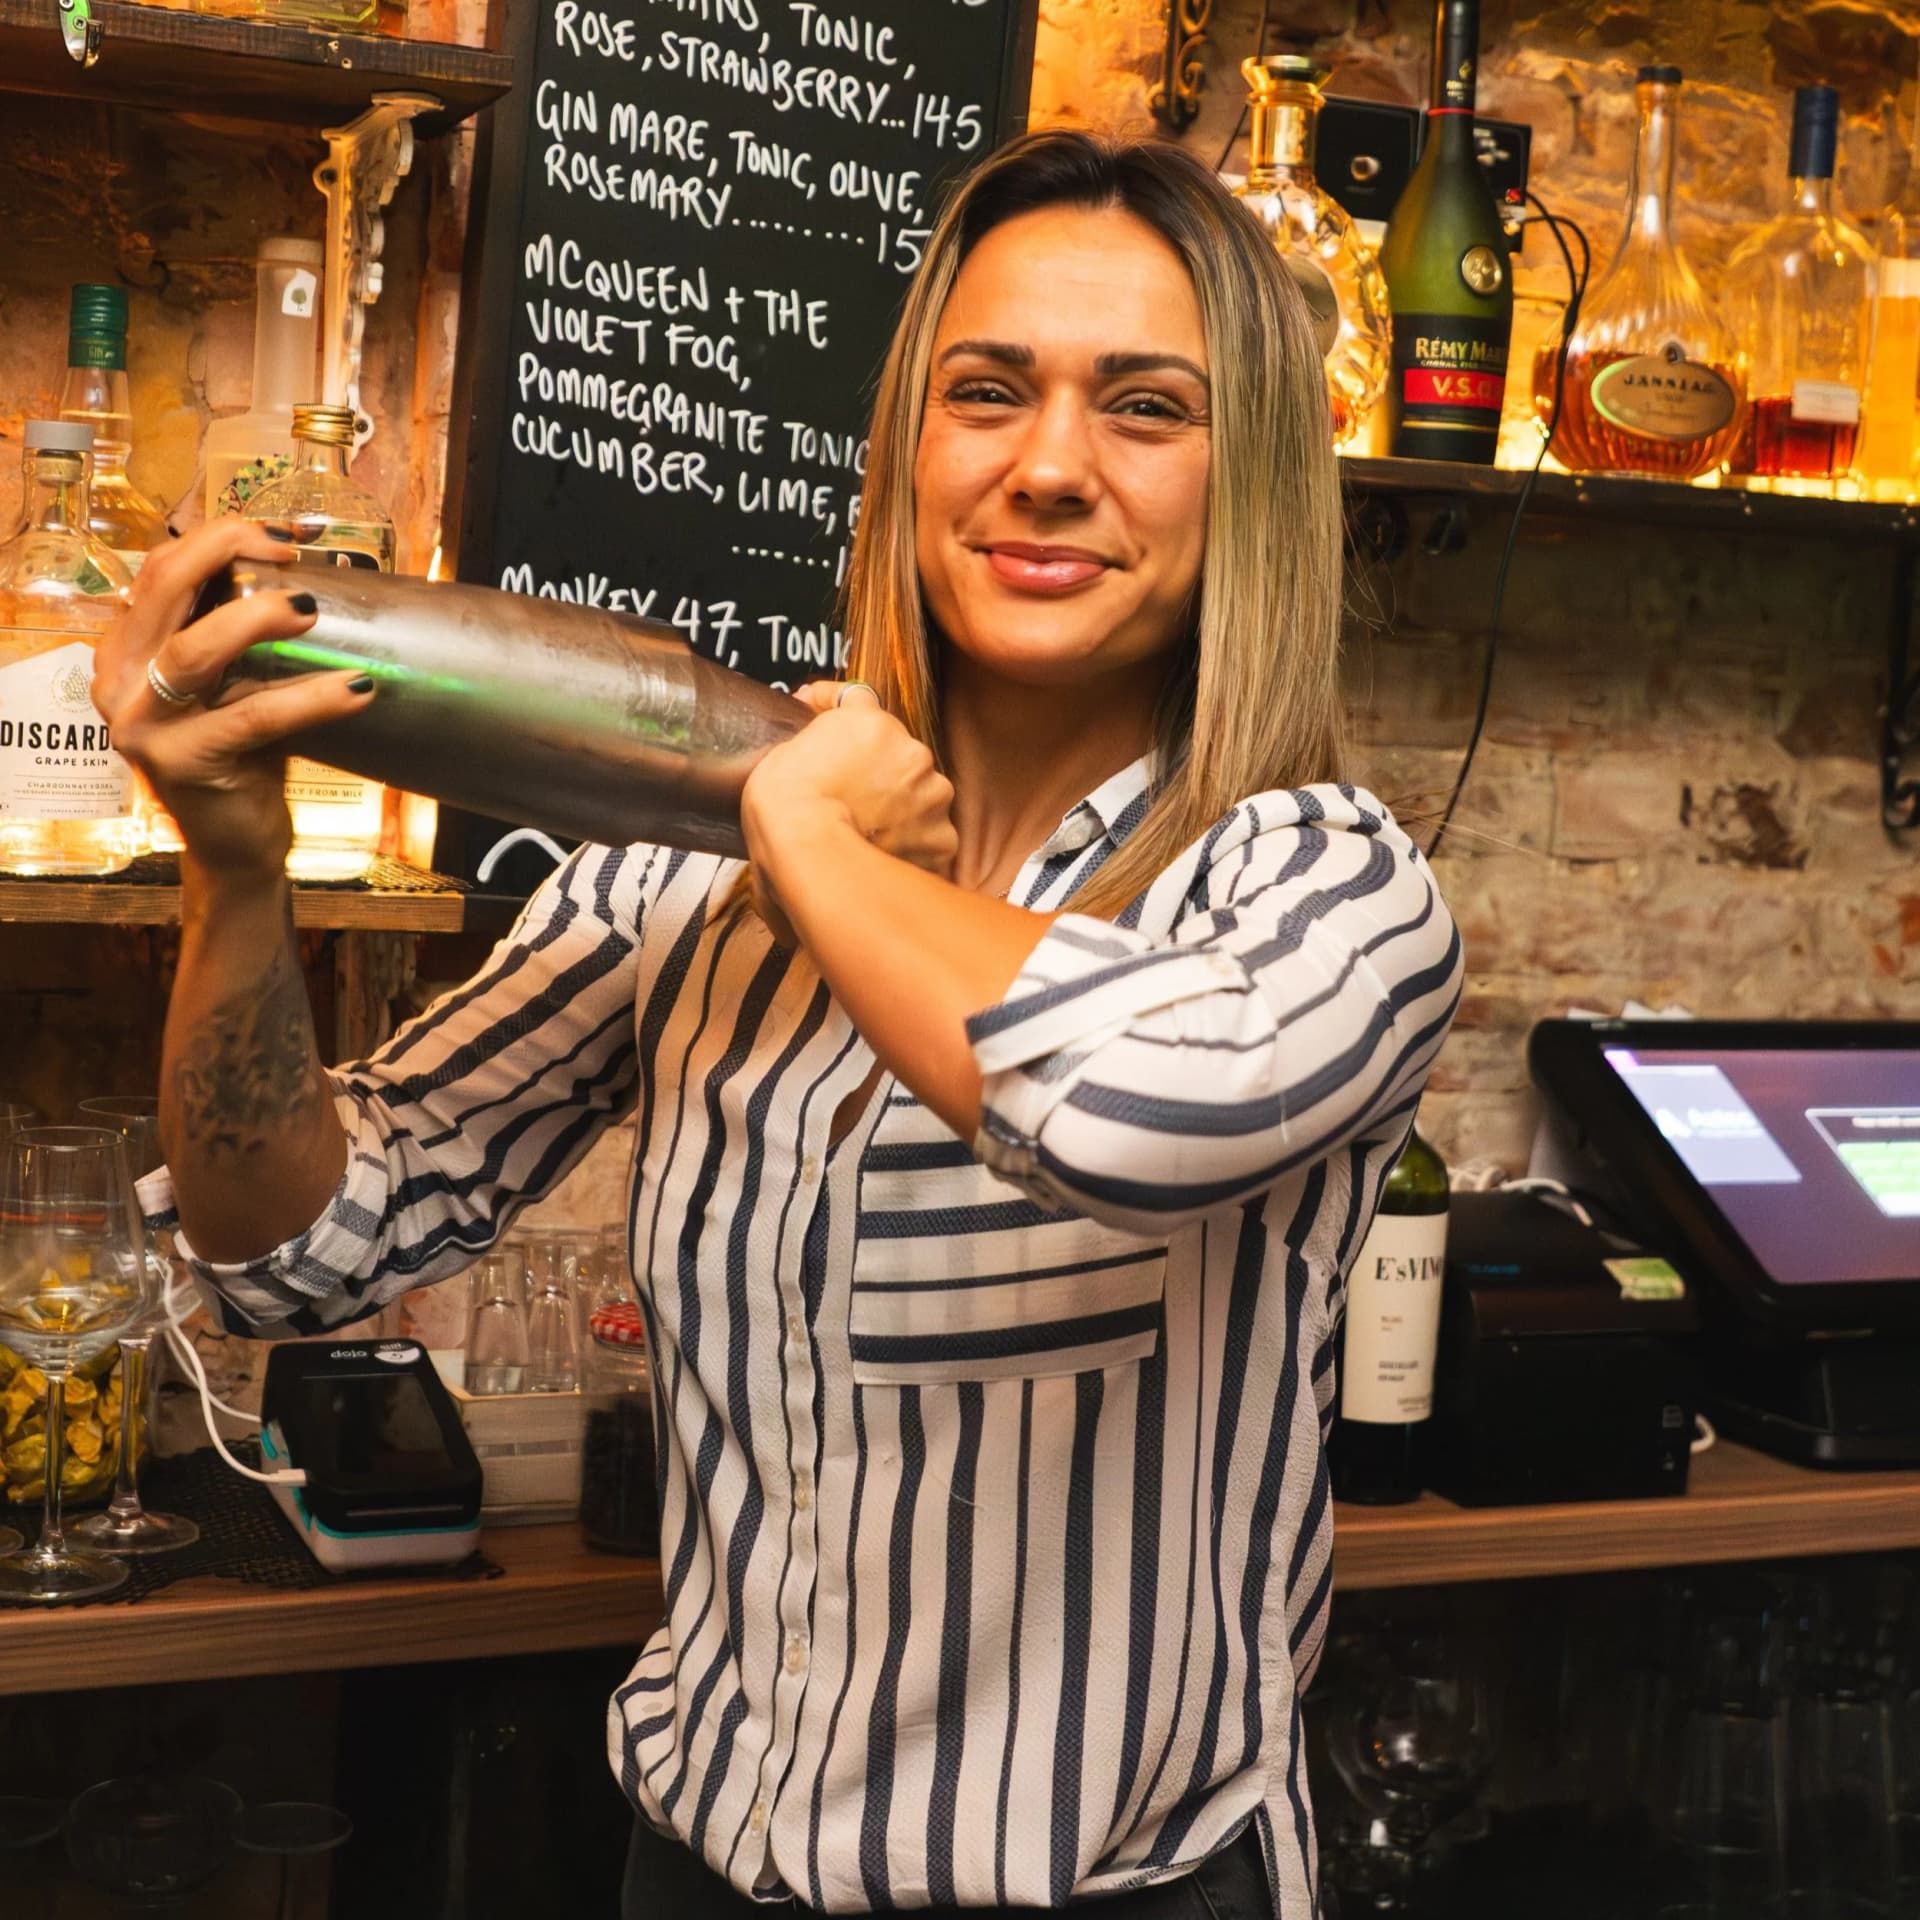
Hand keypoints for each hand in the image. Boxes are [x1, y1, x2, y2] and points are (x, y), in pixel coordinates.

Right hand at [92, 521, 375, 881]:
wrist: (237, 844)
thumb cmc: (243, 756)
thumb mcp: (235, 683)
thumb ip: (243, 637)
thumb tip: (311, 572)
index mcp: (126, 650)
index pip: (160, 569)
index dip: (219, 535)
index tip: (285, 532)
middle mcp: (119, 681)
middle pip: (162, 587)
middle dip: (226, 550)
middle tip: (288, 549)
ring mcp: (144, 725)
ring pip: (193, 649)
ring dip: (255, 618)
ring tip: (309, 606)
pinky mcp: (185, 763)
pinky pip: (252, 717)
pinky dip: (311, 699)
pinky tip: (356, 688)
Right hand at [740, 680, 957, 947]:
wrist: (806, 848)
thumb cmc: (784, 804)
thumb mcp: (784, 751)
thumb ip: (813, 740)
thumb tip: (814, 745)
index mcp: (871, 723)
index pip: (860, 700)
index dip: (840, 710)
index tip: (824, 712)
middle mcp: (912, 752)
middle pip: (899, 756)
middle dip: (880, 772)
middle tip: (852, 797)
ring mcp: (932, 795)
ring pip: (922, 797)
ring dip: (903, 809)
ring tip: (872, 833)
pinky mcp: (941, 837)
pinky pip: (931, 840)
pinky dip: (914, 847)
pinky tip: (887, 855)